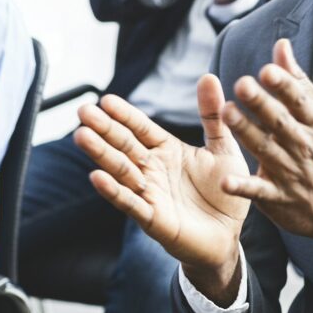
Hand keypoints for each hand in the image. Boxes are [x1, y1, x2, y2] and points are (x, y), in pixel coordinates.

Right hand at [74, 74, 250, 303]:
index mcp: (167, 150)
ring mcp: (150, 193)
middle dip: (104, 129)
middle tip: (83, 110)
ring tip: (82, 136)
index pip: (141, 128)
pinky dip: (114, 191)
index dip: (124, 115)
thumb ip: (212, 115)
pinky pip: (131, 203)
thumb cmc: (223, 192)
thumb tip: (208, 76)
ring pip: (121, 170)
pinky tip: (97, 177)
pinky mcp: (153, 219)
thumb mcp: (222, 148)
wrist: (229, 236)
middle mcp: (152, 169)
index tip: (106, 99)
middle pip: (124, 145)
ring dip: (101, 154)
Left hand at [220, 39, 312, 283]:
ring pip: (266, 150)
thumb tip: (280, 45)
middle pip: (280, 122)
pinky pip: (259, 192)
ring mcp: (291, 173)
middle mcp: (303, 145)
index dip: (283, 85)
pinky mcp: (279, 198)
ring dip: (247, 132)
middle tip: (241, 84)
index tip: (267, 70)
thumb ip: (297, 82)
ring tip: (227, 113)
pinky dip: (243, 188)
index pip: (299, 100)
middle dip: (261, 103)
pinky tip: (224, 181)